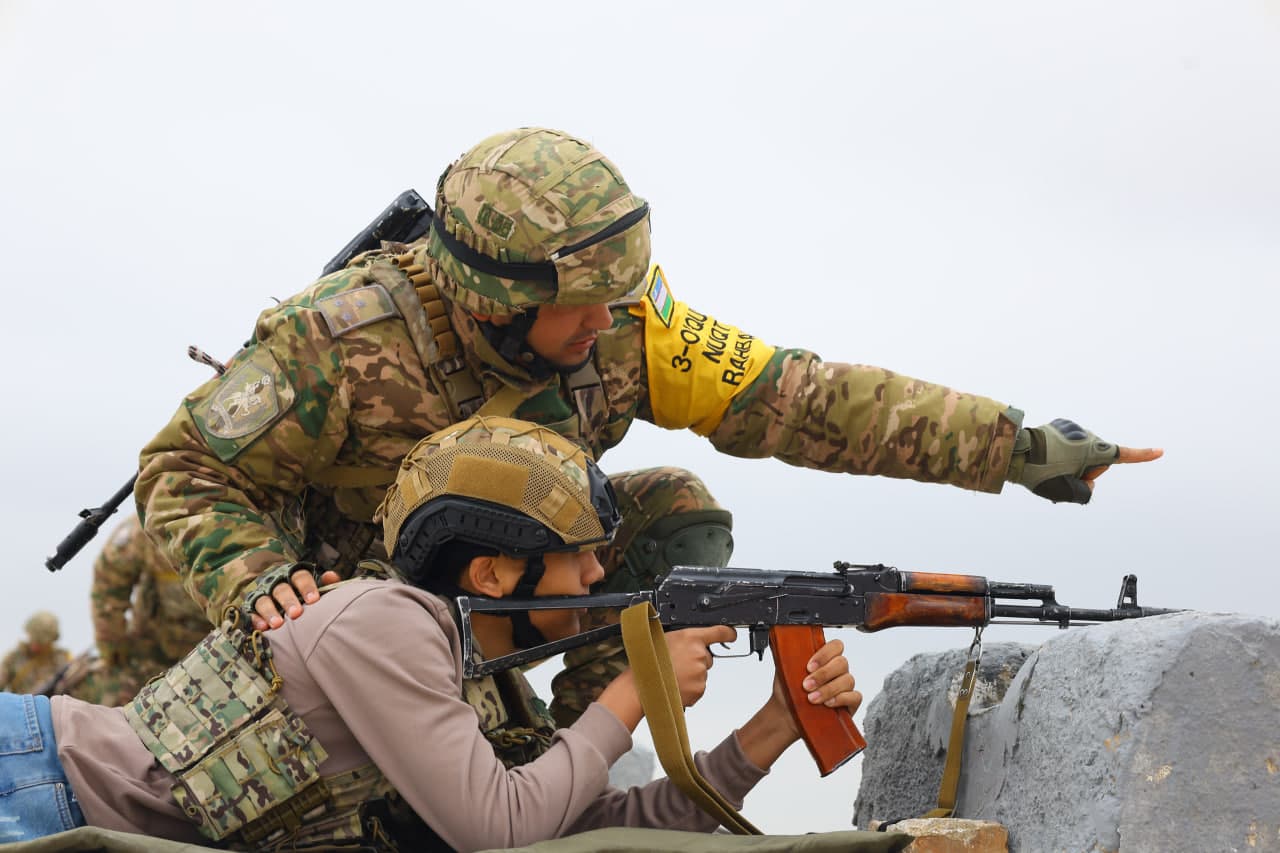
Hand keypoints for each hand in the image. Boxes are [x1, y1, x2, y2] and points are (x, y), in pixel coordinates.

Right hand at [250, 567, 341, 630]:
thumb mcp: (314, 591)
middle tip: (296, 614)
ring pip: (263, 600)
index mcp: (294, 577)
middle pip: (281, 589)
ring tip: (278, 625)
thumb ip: (325, 585)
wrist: (281, 602)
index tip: (313, 600)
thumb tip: (332, 576)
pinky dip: (256, 620)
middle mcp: (277, 584)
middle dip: (288, 601)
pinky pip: (251, 613)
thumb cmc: (303, 598)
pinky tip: (263, 628)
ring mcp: (262, 596)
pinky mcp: (251, 609)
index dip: (306, 587)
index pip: (300, 577)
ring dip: (270, 611)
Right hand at [594, 624, 735, 730]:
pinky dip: (689, 687)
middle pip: (707, 656)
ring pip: (701, 672)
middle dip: (696, 660)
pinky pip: (699, 686)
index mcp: (691, 637)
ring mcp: (700, 673)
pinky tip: (676, 684)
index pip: (719, 632)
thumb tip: (692, 640)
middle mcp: (699, 654)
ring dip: (691, 674)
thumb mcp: (666, 638)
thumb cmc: (649, 661)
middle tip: (677, 663)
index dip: (727, 633)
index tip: (731, 634)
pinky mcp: (699, 688)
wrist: (643, 686)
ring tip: (673, 675)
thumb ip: (684, 638)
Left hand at [736, 637, 860, 769]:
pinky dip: (841, 699)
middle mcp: (837, 670)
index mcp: (824, 658)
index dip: (824, 654)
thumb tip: (781, 640)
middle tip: (806, 685)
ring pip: (847, 680)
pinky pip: (855, 696)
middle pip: (842, 663)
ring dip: (828, 689)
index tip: (808, 667)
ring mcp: (845, 686)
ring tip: (812, 698)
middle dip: (823, 675)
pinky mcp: (851, 702)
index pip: (836, 646)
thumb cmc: (788, 691)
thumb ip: (786, 654)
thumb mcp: (784, 670)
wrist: (787, 715)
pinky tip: (827, 704)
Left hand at [1009, 418, 1162, 503]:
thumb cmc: (1040, 473)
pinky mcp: (1059, 426)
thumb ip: (1086, 492)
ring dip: (1070, 462)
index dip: (1143, 456)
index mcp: (1094, 450)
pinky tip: (1045, 456)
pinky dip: (1061, 453)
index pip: (1124, 455)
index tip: (1160, 452)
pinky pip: (1067, 445)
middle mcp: (1087, 436)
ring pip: (1080, 453)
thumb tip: (1088, 482)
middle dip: (1084, 471)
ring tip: (1048, 467)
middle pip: (1096, 461)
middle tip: (1061, 477)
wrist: (1013, 452)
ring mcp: (1072, 428)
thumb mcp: (1066, 492)